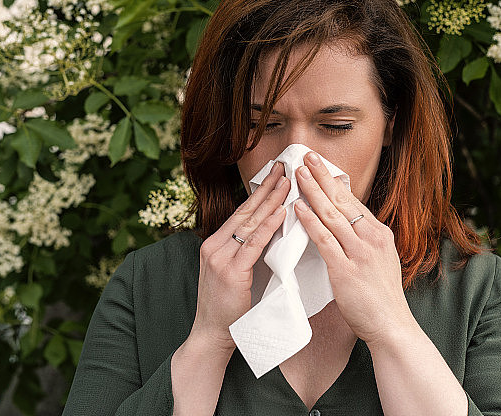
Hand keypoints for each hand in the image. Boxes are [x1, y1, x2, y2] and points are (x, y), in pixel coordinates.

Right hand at [188, 161, 289, 352]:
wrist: (213, 334)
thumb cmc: (229, 306)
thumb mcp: (236, 271)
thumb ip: (248, 251)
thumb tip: (274, 230)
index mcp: (215, 243)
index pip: (241, 211)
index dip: (259, 192)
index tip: (275, 174)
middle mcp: (215, 245)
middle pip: (245, 210)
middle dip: (266, 187)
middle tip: (284, 168)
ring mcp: (220, 257)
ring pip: (250, 222)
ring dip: (271, 200)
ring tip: (287, 182)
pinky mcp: (230, 271)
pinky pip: (254, 243)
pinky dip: (269, 226)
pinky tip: (281, 212)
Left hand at [293, 151, 416, 346]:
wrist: (391, 325)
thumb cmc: (381, 297)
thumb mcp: (380, 259)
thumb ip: (365, 241)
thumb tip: (348, 222)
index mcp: (380, 234)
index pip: (353, 202)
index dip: (334, 182)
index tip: (320, 166)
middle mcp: (372, 239)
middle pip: (343, 201)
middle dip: (322, 177)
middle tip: (307, 157)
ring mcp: (360, 254)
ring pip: (332, 216)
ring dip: (313, 192)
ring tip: (298, 175)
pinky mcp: (345, 270)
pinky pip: (324, 240)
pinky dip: (310, 221)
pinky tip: (298, 208)